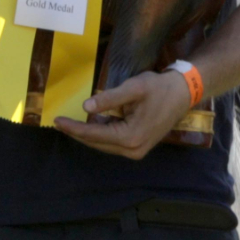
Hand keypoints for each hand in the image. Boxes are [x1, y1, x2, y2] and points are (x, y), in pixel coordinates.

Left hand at [53, 70, 189, 160]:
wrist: (183, 93)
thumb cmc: (159, 88)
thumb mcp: (133, 88)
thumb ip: (109, 99)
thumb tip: (86, 107)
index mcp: (130, 137)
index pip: (93, 135)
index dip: (73, 128)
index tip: (57, 121)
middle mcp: (132, 150)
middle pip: (97, 143)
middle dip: (78, 133)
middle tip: (59, 122)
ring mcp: (136, 151)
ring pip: (104, 144)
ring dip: (88, 134)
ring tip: (70, 124)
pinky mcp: (138, 147)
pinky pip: (113, 142)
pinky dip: (101, 134)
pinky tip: (91, 124)